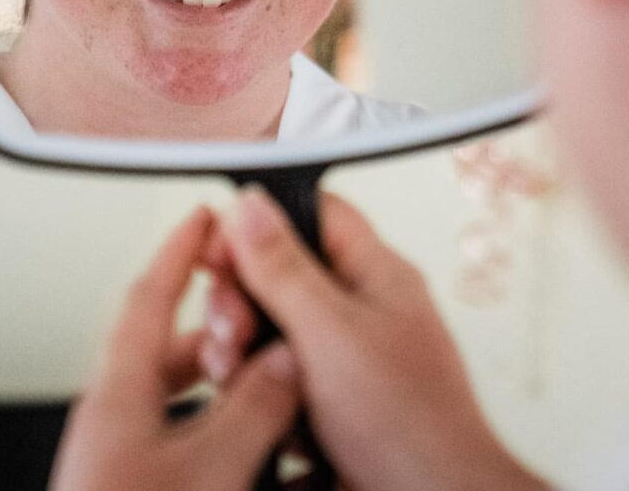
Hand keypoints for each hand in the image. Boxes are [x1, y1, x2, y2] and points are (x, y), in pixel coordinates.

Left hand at [49, 207, 302, 490]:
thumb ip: (252, 407)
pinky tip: (244, 441)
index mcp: (117, 393)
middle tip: (255, 308)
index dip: (180, 250)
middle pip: (167, 342)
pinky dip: (212, 414)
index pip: (149, 296)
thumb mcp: (208, 467)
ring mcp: (118, 449)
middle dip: (217, 320)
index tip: (205, 216)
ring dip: (218, 373)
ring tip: (264, 381)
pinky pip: (176, 425)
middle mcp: (112, 415)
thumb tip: (285, 359)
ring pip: (173, 388)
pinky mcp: (132, 478)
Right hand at [201, 188, 547, 490]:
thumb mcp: (331, 333)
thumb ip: (285, 269)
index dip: (259, 225)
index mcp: (376, 275)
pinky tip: (269, 420)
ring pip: (276, 335)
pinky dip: (267, 399)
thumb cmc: (410, 423)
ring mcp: (351, 359)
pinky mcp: (336, 404)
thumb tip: (251, 205)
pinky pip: (283, 383)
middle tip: (232, 334)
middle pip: (282, 278)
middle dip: (243, 304)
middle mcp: (364, 310)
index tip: (217, 253)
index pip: (312, 214)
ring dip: (248, 358)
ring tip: (241, 381)